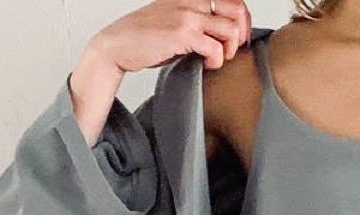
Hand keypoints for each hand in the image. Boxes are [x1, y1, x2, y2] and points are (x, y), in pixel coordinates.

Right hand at [89, 0, 252, 75]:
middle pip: (238, 11)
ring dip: (228, 51)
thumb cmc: (146, 38)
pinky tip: (205, 64)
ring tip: (214, 59)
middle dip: (239, 36)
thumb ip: (199, 22)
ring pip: (230, 30)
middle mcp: (191, 0)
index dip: (242, 22)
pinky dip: (216, 61)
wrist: (118, 45)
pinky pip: (215, 49)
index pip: (232, 1)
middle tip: (229, 51)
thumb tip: (224, 36)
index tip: (235, 40)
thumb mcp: (176, 22)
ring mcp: (188, 15)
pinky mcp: (182, 33)